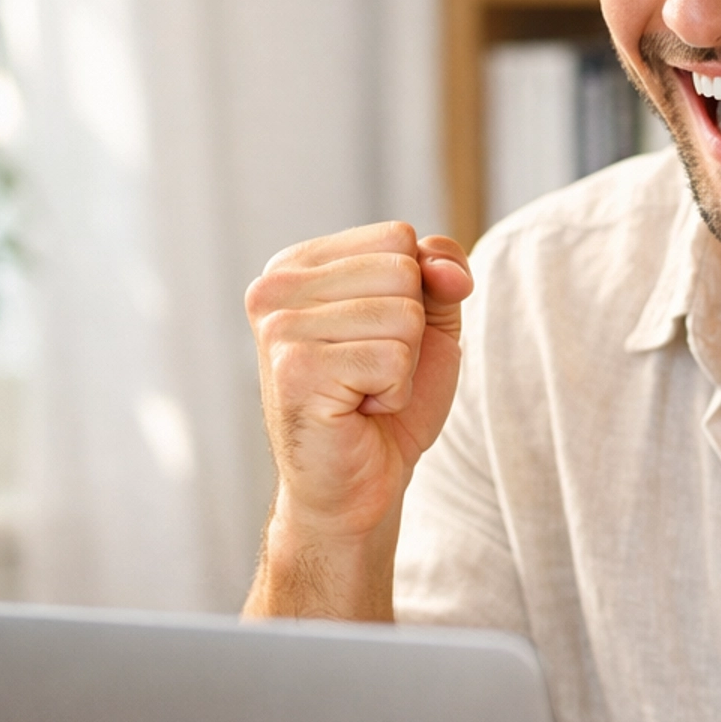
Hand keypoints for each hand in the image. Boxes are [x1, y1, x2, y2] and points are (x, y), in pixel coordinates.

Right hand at [246, 222, 472, 557]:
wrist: (359, 485)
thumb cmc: (385, 402)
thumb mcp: (427, 324)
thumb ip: (440, 273)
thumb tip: (446, 267)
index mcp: (297, 265)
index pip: (397, 237)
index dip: (414, 294)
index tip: (376, 339)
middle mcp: (274, 288)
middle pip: (402, 270)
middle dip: (411, 332)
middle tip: (370, 373)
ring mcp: (279, 328)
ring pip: (403, 315)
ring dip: (402, 367)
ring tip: (363, 392)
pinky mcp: (295, 369)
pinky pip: (394, 358)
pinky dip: (394, 393)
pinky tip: (357, 411)